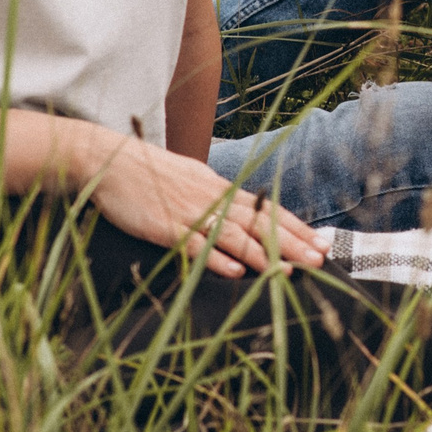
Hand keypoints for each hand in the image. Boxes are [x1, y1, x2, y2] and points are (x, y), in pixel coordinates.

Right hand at [83, 134, 327, 278]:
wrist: (108, 159)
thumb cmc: (150, 172)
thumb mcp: (191, 179)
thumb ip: (217, 196)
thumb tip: (242, 210)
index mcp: (220, 188)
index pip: (267, 208)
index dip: (296, 226)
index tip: (322, 241)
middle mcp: (211, 198)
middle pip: (258, 222)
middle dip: (292, 243)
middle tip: (321, 259)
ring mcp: (189, 212)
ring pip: (233, 235)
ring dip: (263, 254)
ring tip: (289, 270)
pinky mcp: (163, 226)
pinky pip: (194, 244)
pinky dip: (215, 258)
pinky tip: (235, 272)